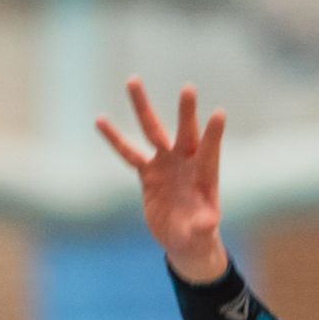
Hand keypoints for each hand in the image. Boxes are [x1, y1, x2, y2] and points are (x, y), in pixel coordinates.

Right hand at [95, 78, 227, 282]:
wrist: (183, 240)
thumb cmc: (198, 236)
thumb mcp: (202, 235)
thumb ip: (204, 226)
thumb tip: (209, 224)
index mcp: (204, 176)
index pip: (209, 152)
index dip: (213, 135)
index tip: (219, 113)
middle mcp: (186, 162)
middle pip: (185, 133)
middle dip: (186, 113)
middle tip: (188, 88)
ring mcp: (165, 163)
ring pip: (153, 131)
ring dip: (143, 107)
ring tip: (132, 80)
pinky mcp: (148, 172)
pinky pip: (128, 153)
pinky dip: (114, 138)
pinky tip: (99, 120)